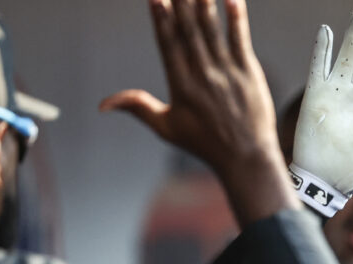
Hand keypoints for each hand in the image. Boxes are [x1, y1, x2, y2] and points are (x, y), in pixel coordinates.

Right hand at [101, 0, 292, 223]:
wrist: (246, 159)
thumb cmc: (205, 144)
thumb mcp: (166, 128)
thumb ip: (137, 107)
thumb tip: (103, 105)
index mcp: (181, 85)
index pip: (167, 44)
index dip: (160, 18)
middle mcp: (202, 75)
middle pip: (188, 30)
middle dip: (180, 1)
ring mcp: (227, 72)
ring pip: (212, 30)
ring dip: (204, 3)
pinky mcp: (249, 73)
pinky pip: (240, 40)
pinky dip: (236, 18)